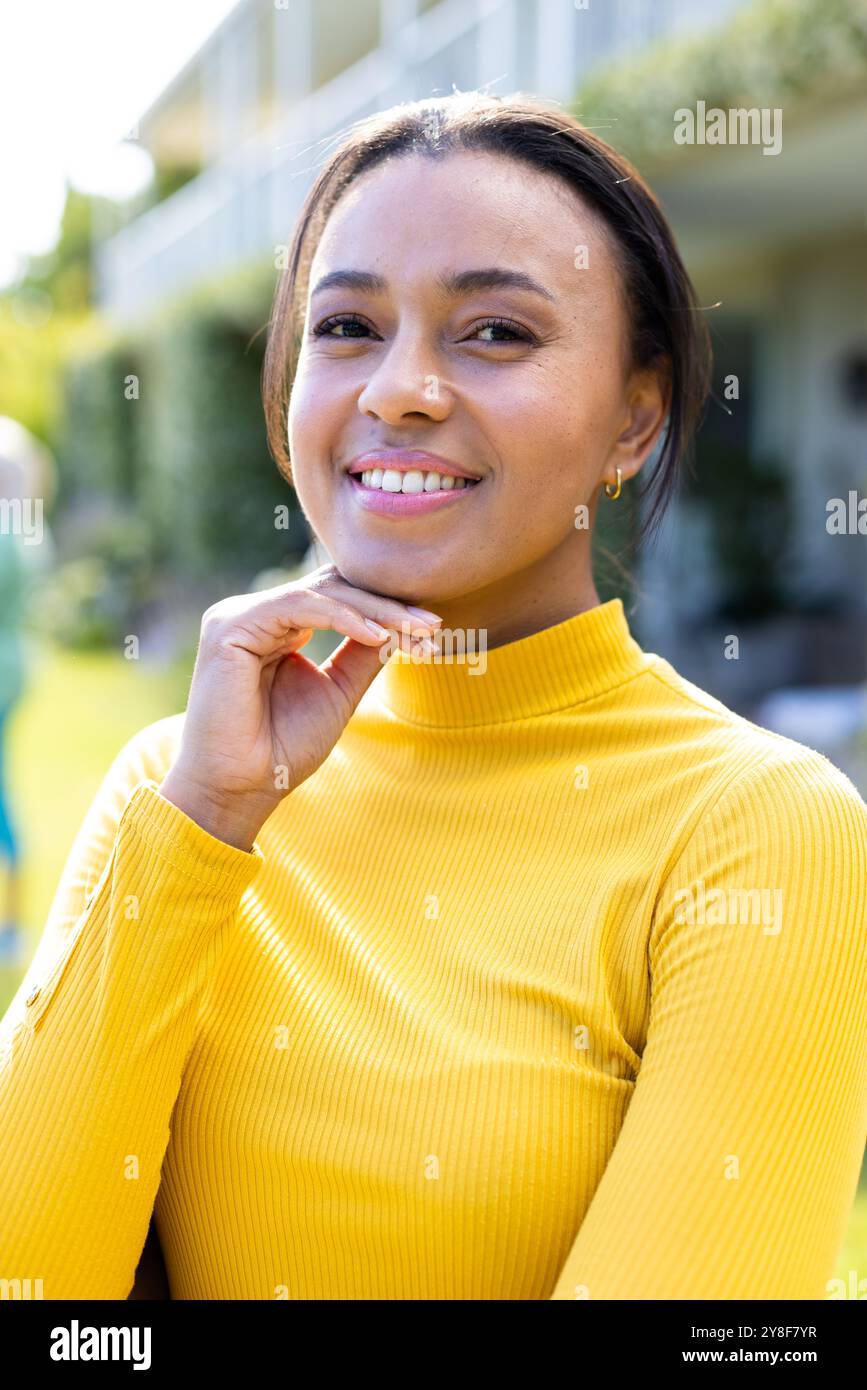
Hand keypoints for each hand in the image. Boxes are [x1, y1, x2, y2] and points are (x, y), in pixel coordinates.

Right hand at [157, 564, 440, 848]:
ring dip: (375, 611)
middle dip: (387, 607)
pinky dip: (342, 617)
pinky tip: (376, 635)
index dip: (384, 608)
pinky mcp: (229, 626)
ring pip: (320, 593)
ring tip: (417, 631)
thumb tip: (404, 624)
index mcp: (275, 627)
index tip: (433, 630)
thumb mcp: (338, 692)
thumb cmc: (283, 749)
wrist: (241, 789)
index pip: (336, 599)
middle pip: (332, 589)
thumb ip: (364, 653)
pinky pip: (298, 606)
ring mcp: (238, 616)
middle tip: (434, 625)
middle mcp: (255, 615)